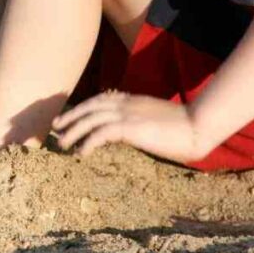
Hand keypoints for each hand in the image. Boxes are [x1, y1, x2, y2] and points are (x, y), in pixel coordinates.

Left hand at [52, 91, 211, 163]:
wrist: (198, 124)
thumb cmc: (184, 126)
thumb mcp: (156, 120)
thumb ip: (140, 122)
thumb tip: (131, 132)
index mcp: (131, 100)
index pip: (99, 100)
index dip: (82, 108)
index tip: (69, 117)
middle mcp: (125, 103)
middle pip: (89, 107)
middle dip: (71, 116)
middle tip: (56, 127)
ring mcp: (127, 113)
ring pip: (90, 119)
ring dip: (73, 130)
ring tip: (62, 144)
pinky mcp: (130, 126)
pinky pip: (101, 133)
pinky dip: (88, 141)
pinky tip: (82, 152)